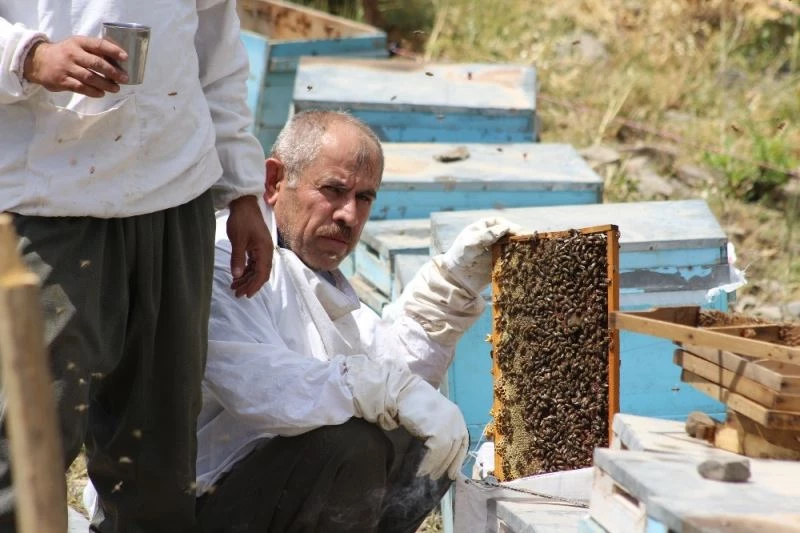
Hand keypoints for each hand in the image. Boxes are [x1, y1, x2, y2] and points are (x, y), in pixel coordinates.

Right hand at [23, 36, 128, 96]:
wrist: (38, 61)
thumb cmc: (65, 53)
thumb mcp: (77, 45)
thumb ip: (93, 51)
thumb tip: (118, 62)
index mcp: (78, 42)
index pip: (98, 44)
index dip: (113, 50)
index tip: (126, 58)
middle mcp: (72, 53)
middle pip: (96, 63)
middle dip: (113, 72)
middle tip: (124, 79)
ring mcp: (66, 67)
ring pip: (89, 77)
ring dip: (105, 84)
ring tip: (116, 88)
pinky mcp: (61, 80)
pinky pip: (80, 87)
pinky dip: (93, 91)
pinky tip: (101, 93)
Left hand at [226, 195, 272, 297]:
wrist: (244, 204)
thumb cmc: (242, 220)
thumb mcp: (238, 240)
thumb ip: (238, 258)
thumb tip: (237, 275)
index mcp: (264, 250)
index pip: (262, 273)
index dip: (254, 285)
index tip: (245, 294)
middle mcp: (266, 251)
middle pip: (261, 273)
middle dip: (250, 285)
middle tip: (237, 293)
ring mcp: (262, 249)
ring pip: (257, 269)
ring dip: (247, 279)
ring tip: (235, 287)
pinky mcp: (257, 247)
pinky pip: (254, 263)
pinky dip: (247, 270)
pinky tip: (238, 275)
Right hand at [345, 355, 467, 479]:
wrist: (399, 392)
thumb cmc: (411, 404)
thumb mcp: (430, 417)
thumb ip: (437, 431)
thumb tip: (438, 456)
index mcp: (456, 415)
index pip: (462, 442)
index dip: (457, 459)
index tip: (452, 473)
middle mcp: (456, 419)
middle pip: (454, 449)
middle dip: (445, 466)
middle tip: (435, 478)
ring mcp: (449, 424)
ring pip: (445, 453)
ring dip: (435, 467)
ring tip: (424, 476)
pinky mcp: (438, 430)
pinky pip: (436, 453)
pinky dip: (428, 464)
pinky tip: (420, 471)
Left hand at [441, 217, 523, 295]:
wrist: (457, 277)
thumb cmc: (460, 256)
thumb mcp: (470, 243)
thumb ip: (485, 236)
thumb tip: (505, 228)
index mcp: (485, 227)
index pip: (500, 223)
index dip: (511, 226)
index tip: (518, 232)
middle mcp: (494, 236)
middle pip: (510, 233)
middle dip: (520, 236)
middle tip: (528, 241)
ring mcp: (499, 249)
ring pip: (514, 245)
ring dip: (522, 247)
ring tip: (530, 250)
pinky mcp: (502, 261)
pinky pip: (513, 258)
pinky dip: (520, 258)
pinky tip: (526, 260)